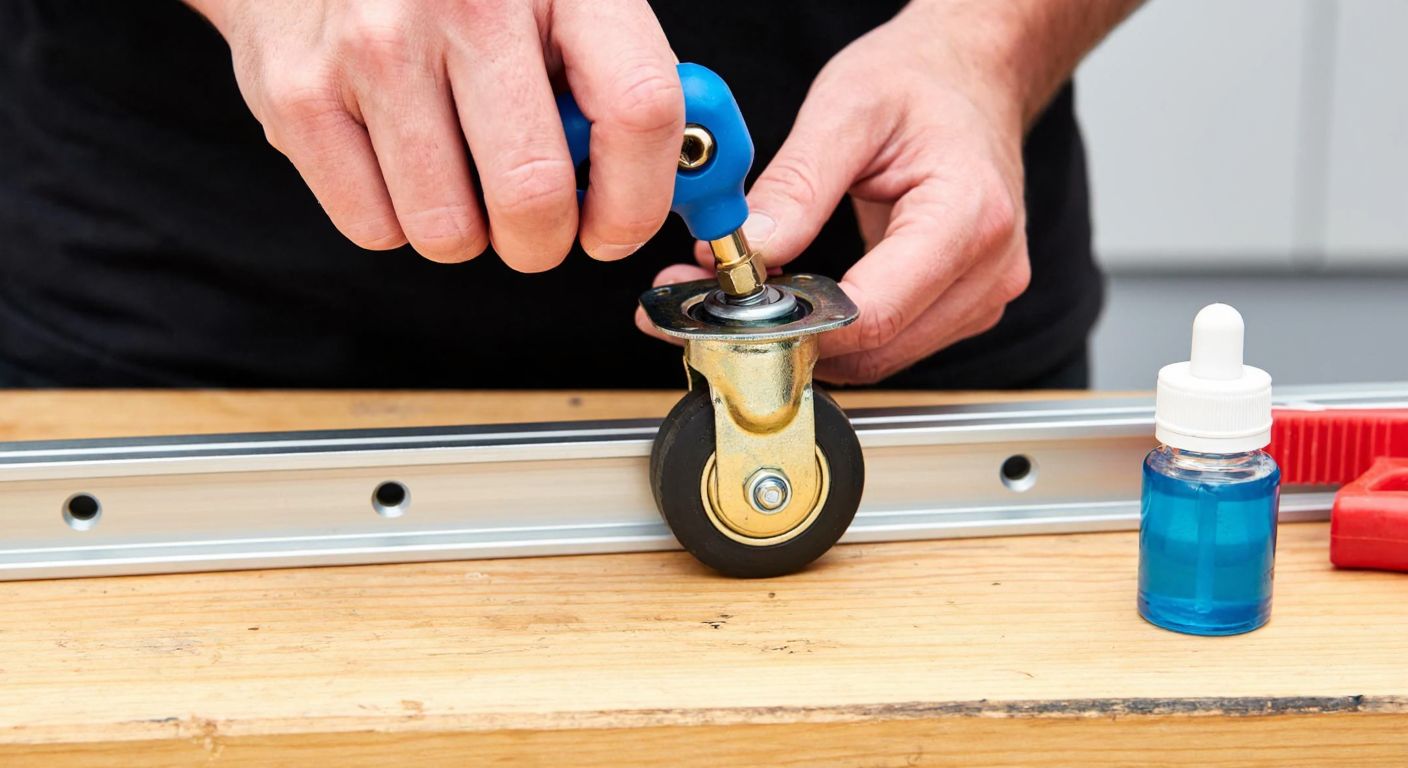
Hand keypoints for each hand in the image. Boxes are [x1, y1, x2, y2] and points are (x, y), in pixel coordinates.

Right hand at [185, 0, 682, 269]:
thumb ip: (618, 78)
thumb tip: (665, 186)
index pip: (639, 111)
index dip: (638, 199)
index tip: (615, 226)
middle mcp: (462, 5)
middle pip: (534, 196)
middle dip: (543, 241)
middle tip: (535, 223)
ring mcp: (373, 49)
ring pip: (449, 232)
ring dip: (466, 231)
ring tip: (456, 170)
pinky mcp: (298, 93)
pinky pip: (375, 228)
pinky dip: (397, 218)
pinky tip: (397, 157)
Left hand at [638, 3, 1035, 383]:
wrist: (971, 73)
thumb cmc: (919, 80)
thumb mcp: (845, 109)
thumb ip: (795, 186)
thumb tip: (748, 251)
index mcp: (967, 215)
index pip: (874, 312)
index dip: (796, 324)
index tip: (731, 309)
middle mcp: (988, 268)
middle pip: (876, 349)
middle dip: (792, 335)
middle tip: (721, 304)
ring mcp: (983, 293)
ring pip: (882, 358)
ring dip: (814, 340)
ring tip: (759, 294)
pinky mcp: (966, 305)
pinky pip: (895, 343)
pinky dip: (841, 332)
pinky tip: (803, 296)